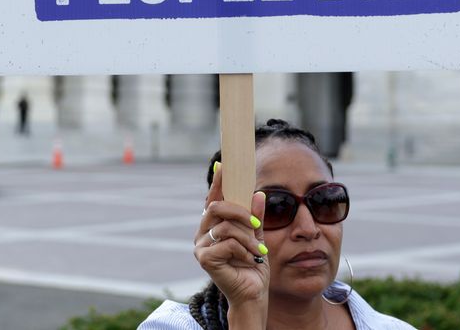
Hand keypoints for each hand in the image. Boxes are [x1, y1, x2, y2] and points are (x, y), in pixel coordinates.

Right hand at [194, 163, 268, 308]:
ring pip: (226, 227)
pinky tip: (249, 260)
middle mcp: (203, 233)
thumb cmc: (253, 265)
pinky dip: (243, 250)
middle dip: (239, 212)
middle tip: (255, 224)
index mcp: (213, 226)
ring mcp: (201, 246)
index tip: (224, 165)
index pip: (213, 199)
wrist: (253, 293)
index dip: (218, 182)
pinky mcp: (204, 259)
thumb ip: (255, 217)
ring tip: (257, 252)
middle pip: (216, 208)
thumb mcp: (257, 236)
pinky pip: (227, 243)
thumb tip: (258, 193)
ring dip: (247, 238)